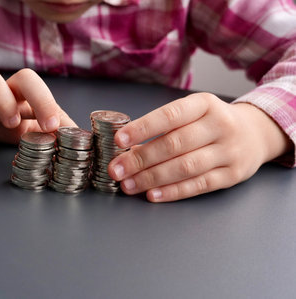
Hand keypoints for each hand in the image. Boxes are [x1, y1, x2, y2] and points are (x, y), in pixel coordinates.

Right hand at [0, 68, 74, 141]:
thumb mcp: (23, 131)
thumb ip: (47, 134)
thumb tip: (77, 140)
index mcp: (22, 97)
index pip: (44, 93)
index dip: (55, 109)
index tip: (62, 130)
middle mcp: (4, 90)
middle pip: (25, 77)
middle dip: (41, 98)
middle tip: (48, 125)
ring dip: (4, 100)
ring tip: (11, 123)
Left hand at [108, 93, 290, 201]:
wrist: (256, 133)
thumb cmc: (211, 123)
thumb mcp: (192, 114)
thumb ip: (164, 129)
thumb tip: (128, 150)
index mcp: (204, 104)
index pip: (170, 115)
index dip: (143, 128)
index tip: (119, 140)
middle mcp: (219, 125)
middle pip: (174, 144)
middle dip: (140, 159)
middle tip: (116, 170)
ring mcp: (228, 151)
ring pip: (185, 167)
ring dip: (152, 178)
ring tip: (128, 185)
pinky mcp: (232, 174)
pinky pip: (199, 185)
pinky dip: (173, 192)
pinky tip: (152, 194)